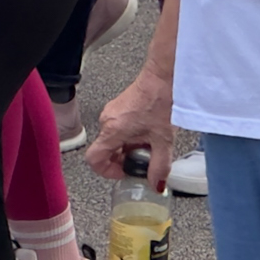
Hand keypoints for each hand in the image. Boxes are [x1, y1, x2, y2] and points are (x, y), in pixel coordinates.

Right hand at [87, 70, 174, 188]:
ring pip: (113, 139)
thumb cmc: (161, 100)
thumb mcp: (164, 140)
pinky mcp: (119, 107)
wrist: (165, 76)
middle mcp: (107, 120)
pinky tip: (149, 132)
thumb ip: (159, 167)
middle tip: (143, 159)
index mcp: (112, 130)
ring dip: (128, 147)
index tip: (124, 172)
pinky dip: (131, 136)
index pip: (94, 159)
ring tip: (149, 143)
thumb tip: (156, 184)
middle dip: (123, 160)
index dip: (107, 172)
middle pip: (106, 150)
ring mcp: (112, 112)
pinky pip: (119, 129)